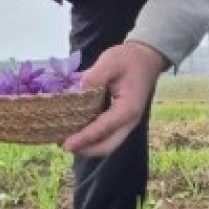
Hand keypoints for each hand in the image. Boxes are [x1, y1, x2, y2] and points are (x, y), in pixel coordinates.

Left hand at [62, 41, 168, 156]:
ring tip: (65, 141)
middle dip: (85, 149)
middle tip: (63, 145)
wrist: (145, 58)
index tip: (66, 144)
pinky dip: (92, 138)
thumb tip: (78, 92)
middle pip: (107, 146)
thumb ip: (95, 76)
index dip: (84, 138)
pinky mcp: (120, 120)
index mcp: (128, 108)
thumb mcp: (111, 61)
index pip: (103, 128)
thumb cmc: (128, 59)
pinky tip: (76, 131)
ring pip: (107, 144)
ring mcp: (126, 122)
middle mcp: (129, 121)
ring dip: (88, 146)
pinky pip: (107, 135)